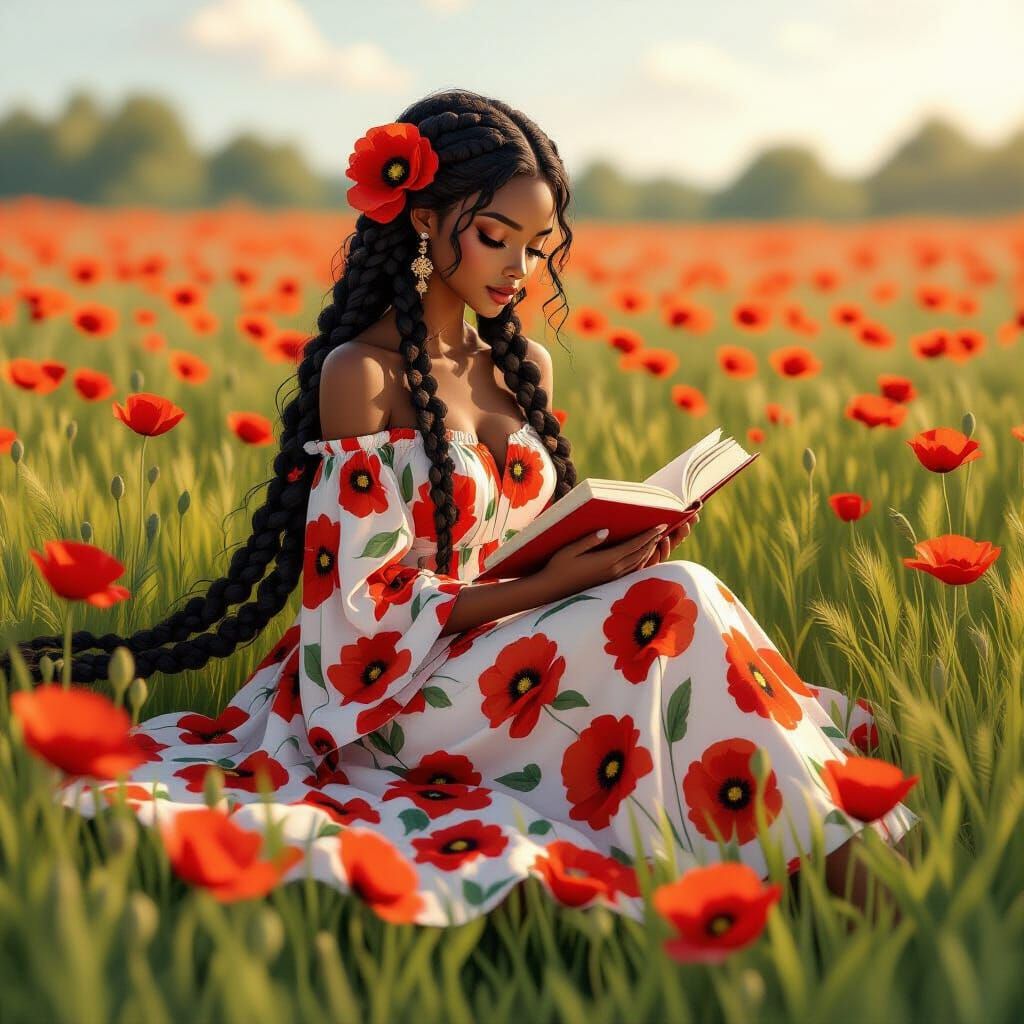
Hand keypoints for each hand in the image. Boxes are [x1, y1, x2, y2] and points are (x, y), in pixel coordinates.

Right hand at [534, 505, 701, 602]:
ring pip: (638, 563)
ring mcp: (612, 578)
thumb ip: (589, 540)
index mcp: (606, 561)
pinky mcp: (609, 582)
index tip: (661, 525)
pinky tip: (643, 555)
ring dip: (649, 551)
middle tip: (664, 529)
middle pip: (640, 554)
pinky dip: (641, 561)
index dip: (649, 535)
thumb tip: (606, 531)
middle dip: (653, 541)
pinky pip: (631, 570)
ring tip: (657, 539)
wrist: (551, 589)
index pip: (634, 546)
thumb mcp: (570, 550)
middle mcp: (613, 571)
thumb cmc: (557, 566)